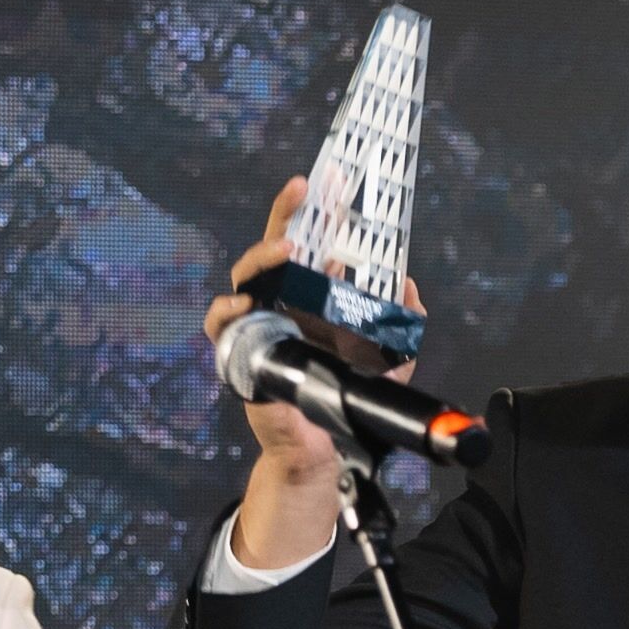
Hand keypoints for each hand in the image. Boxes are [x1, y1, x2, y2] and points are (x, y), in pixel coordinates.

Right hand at [202, 175, 424, 569]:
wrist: (322, 449)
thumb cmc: (345, 401)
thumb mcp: (388, 362)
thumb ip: (402, 326)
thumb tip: (408, 288)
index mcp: (313, 297)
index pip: (313, 244)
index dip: (319, 211)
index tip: (332, 179)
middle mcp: (283, 302)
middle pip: (276, 247)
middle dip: (288, 214)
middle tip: (305, 189)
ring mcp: (258, 324)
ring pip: (247, 275)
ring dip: (263, 256)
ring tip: (287, 249)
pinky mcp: (239, 353)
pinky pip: (221, 324)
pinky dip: (226, 310)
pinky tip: (242, 303)